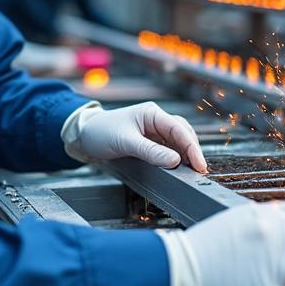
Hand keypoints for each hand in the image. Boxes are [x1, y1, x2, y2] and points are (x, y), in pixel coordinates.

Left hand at [61, 101, 207, 171]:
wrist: (84, 135)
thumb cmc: (101, 132)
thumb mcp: (125, 142)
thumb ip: (151, 152)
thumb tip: (175, 161)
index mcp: (152, 113)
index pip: (179, 129)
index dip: (192, 147)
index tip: (199, 164)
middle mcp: (156, 120)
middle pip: (183, 134)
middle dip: (193, 151)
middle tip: (200, 171)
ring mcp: (153, 131)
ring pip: (178, 142)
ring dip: (186, 156)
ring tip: (192, 172)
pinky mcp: (149, 142)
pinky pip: (168, 150)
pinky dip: (176, 159)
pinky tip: (179, 169)